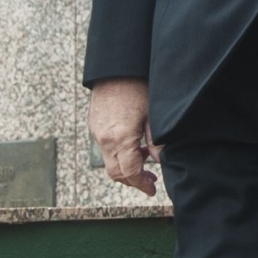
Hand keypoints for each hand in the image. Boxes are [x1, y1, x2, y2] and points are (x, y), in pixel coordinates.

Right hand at [89, 78, 162, 193]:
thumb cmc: (138, 88)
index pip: (129, 173)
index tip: (152, 189)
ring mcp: (97, 133)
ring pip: (109, 162)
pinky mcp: (95, 126)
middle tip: (151, 179)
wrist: (116, 68)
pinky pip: (105, 148)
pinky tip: (134, 145)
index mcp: (121, 138)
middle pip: (115, 173)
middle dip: (133, 180)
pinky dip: (119, 154)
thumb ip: (157, 142)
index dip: (142, 184)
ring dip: (126, 167)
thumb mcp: (154, 116)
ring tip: (145, 159)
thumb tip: (162, 161)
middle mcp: (105, 139)